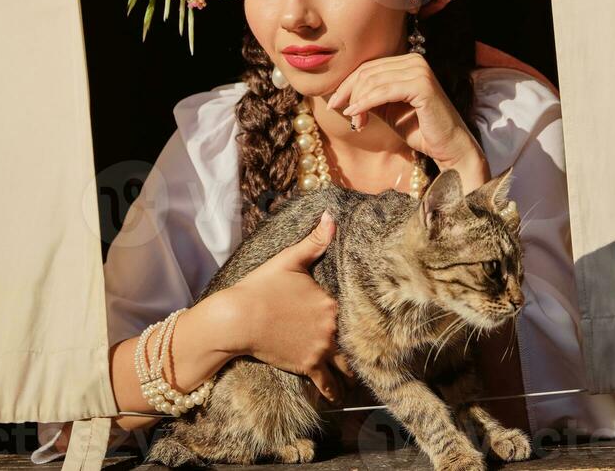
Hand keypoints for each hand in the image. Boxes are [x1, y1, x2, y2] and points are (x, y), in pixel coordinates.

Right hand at [226, 211, 356, 404]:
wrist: (238, 318)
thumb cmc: (262, 286)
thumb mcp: (289, 259)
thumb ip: (315, 241)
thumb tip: (332, 216)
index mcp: (330, 302)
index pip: (354, 310)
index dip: (363, 314)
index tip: (375, 316)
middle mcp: (330, 328)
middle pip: (355, 339)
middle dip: (362, 344)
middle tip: (374, 349)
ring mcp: (319, 349)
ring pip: (346, 366)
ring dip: (352, 370)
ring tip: (357, 374)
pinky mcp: (307, 366)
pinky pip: (327, 384)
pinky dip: (334, 391)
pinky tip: (340, 397)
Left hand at [327, 52, 485, 171]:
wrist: (448, 147)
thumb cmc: (418, 129)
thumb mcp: (387, 109)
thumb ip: (369, 97)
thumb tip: (340, 93)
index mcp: (407, 61)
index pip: (368, 67)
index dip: (347, 84)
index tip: (332, 102)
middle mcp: (415, 60)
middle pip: (368, 71)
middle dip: (349, 93)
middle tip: (341, 113)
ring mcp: (420, 70)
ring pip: (373, 81)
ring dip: (358, 103)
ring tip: (356, 123)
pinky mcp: (422, 85)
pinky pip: (383, 92)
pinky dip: (366, 103)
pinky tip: (356, 115)